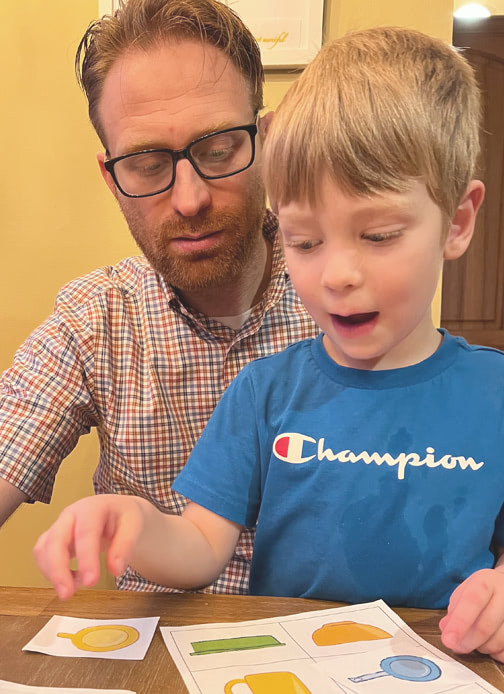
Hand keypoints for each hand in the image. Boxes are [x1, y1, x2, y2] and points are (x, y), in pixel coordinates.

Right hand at [34, 494, 148, 599]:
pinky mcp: (53, 539)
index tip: (91, 582)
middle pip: (55, 540)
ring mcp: (59, 526)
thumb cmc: (124, 516)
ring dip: (53, 574)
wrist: (118, 511)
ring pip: (43, 549)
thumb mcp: (135, 525)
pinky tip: (71, 581)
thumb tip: (115, 570)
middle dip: (58, 570)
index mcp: (92, 507)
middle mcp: (71, 515)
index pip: (85, 532)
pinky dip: (52, 572)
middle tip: (67, 595)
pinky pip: (43, 557)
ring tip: (76, 588)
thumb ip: (126, 546)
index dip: (86, 558)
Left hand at [440, 567, 503, 661]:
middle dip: (467, 642)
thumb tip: (445, 629)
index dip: (459, 623)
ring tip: (475, 640)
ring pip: (498, 642)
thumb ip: (454, 610)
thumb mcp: (464, 593)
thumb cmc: (482, 593)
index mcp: (486, 582)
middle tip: (457, 646)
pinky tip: (490, 643)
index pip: (472, 602)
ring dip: (481, 648)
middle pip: (486, 626)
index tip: (448, 641)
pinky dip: (495, 653)